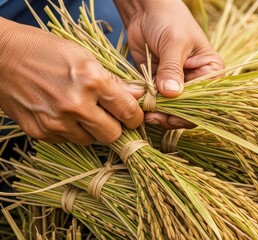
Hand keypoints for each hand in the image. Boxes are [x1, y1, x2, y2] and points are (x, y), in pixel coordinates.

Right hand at [0, 18, 143, 144]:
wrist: (0, 56)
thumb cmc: (46, 51)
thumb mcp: (84, 57)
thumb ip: (113, 81)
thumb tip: (137, 95)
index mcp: (91, 81)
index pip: (128, 112)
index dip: (135, 117)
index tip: (134, 116)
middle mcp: (75, 105)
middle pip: (113, 135)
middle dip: (117, 127)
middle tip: (113, 118)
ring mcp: (56, 122)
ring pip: (91, 141)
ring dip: (93, 131)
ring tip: (84, 113)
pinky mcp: (40, 132)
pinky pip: (68, 141)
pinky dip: (72, 132)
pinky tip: (64, 114)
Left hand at [114, 0, 224, 128]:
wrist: (145, 10)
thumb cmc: (168, 19)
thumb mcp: (174, 42)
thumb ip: (172, 68)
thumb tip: (171, 93)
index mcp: (210, 70)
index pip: (206, 99)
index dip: (191, 110)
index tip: (172, 114)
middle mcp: (196, 80)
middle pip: (189, 108)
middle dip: (172, 115)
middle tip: (155, 115)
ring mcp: (177, 84)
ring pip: (171, 109)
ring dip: (159, 113)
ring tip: (146, 112)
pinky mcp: (159, 84)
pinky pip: (156, 101)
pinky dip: (148, 106)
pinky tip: (140, 105)